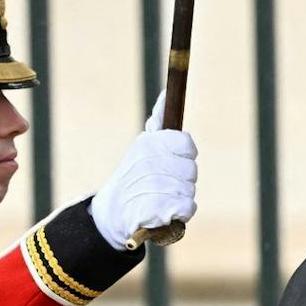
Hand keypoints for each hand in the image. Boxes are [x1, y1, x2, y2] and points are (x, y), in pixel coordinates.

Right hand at [88, 93, 198, 249]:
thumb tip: (166, 93)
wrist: (113, 212)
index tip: (174, 161)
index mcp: (148, 143)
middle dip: (182, 179)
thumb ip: (159, 122)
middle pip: (191, 170)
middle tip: (164, 183)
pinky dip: (180, 212)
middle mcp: (149, 162)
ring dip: (180, 196)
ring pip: (190, 189)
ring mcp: (153, 185)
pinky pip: (187, 207)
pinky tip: (166, 211)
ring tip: (161, 197)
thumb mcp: (143, 145)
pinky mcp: (157, 210)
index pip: (186, 145)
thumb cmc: (134, 175)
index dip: (184, 156)